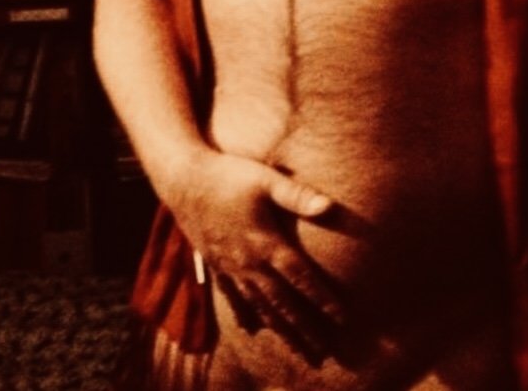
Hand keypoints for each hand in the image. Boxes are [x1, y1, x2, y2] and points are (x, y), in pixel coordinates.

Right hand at [167, 150, 341, 361]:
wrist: (183, 179)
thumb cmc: (228, 176)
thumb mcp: (266, 180)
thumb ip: (298, 196)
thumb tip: (330, 206)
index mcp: (266, 243)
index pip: (301, 280)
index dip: (323, 301)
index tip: (343, 321)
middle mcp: (249, 262)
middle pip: (282, 303)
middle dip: (304, 328)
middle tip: (323, 351)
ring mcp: (229, 266)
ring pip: (259, 306)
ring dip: (279, 329)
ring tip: (297, 348)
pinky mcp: (214, 263)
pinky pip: (232, 297)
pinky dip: (244, 315)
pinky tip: (250, 328)